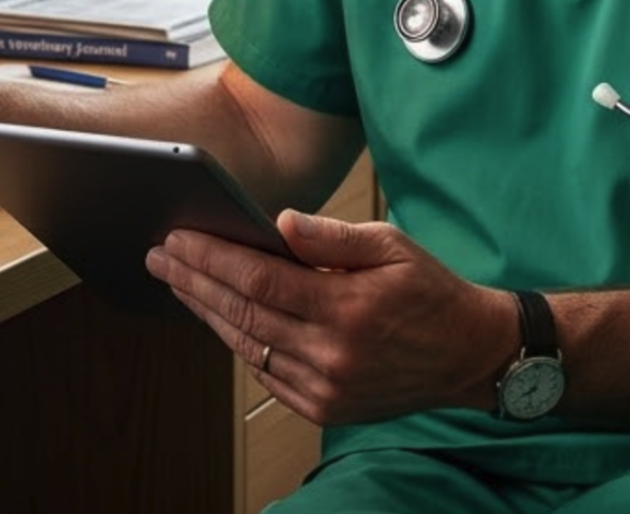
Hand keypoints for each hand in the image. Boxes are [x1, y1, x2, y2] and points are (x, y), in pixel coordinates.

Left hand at [146, 211, 517, 425]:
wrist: (470, 355)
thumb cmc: (430, 291)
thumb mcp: (391, 245)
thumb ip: (332, 237)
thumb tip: (280, 221)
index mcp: (347, 308)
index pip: (260, 280)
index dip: (212, 258)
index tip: (178, 238)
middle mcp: (333, 354)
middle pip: (243, 313)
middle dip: (194, 281)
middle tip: (159, 256)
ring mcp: (327, 387)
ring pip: (248, 346)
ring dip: (207, 312)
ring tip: (177, 282)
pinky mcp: (325, 408)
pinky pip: (267, 373)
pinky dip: (239, 343)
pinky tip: (219, 317)